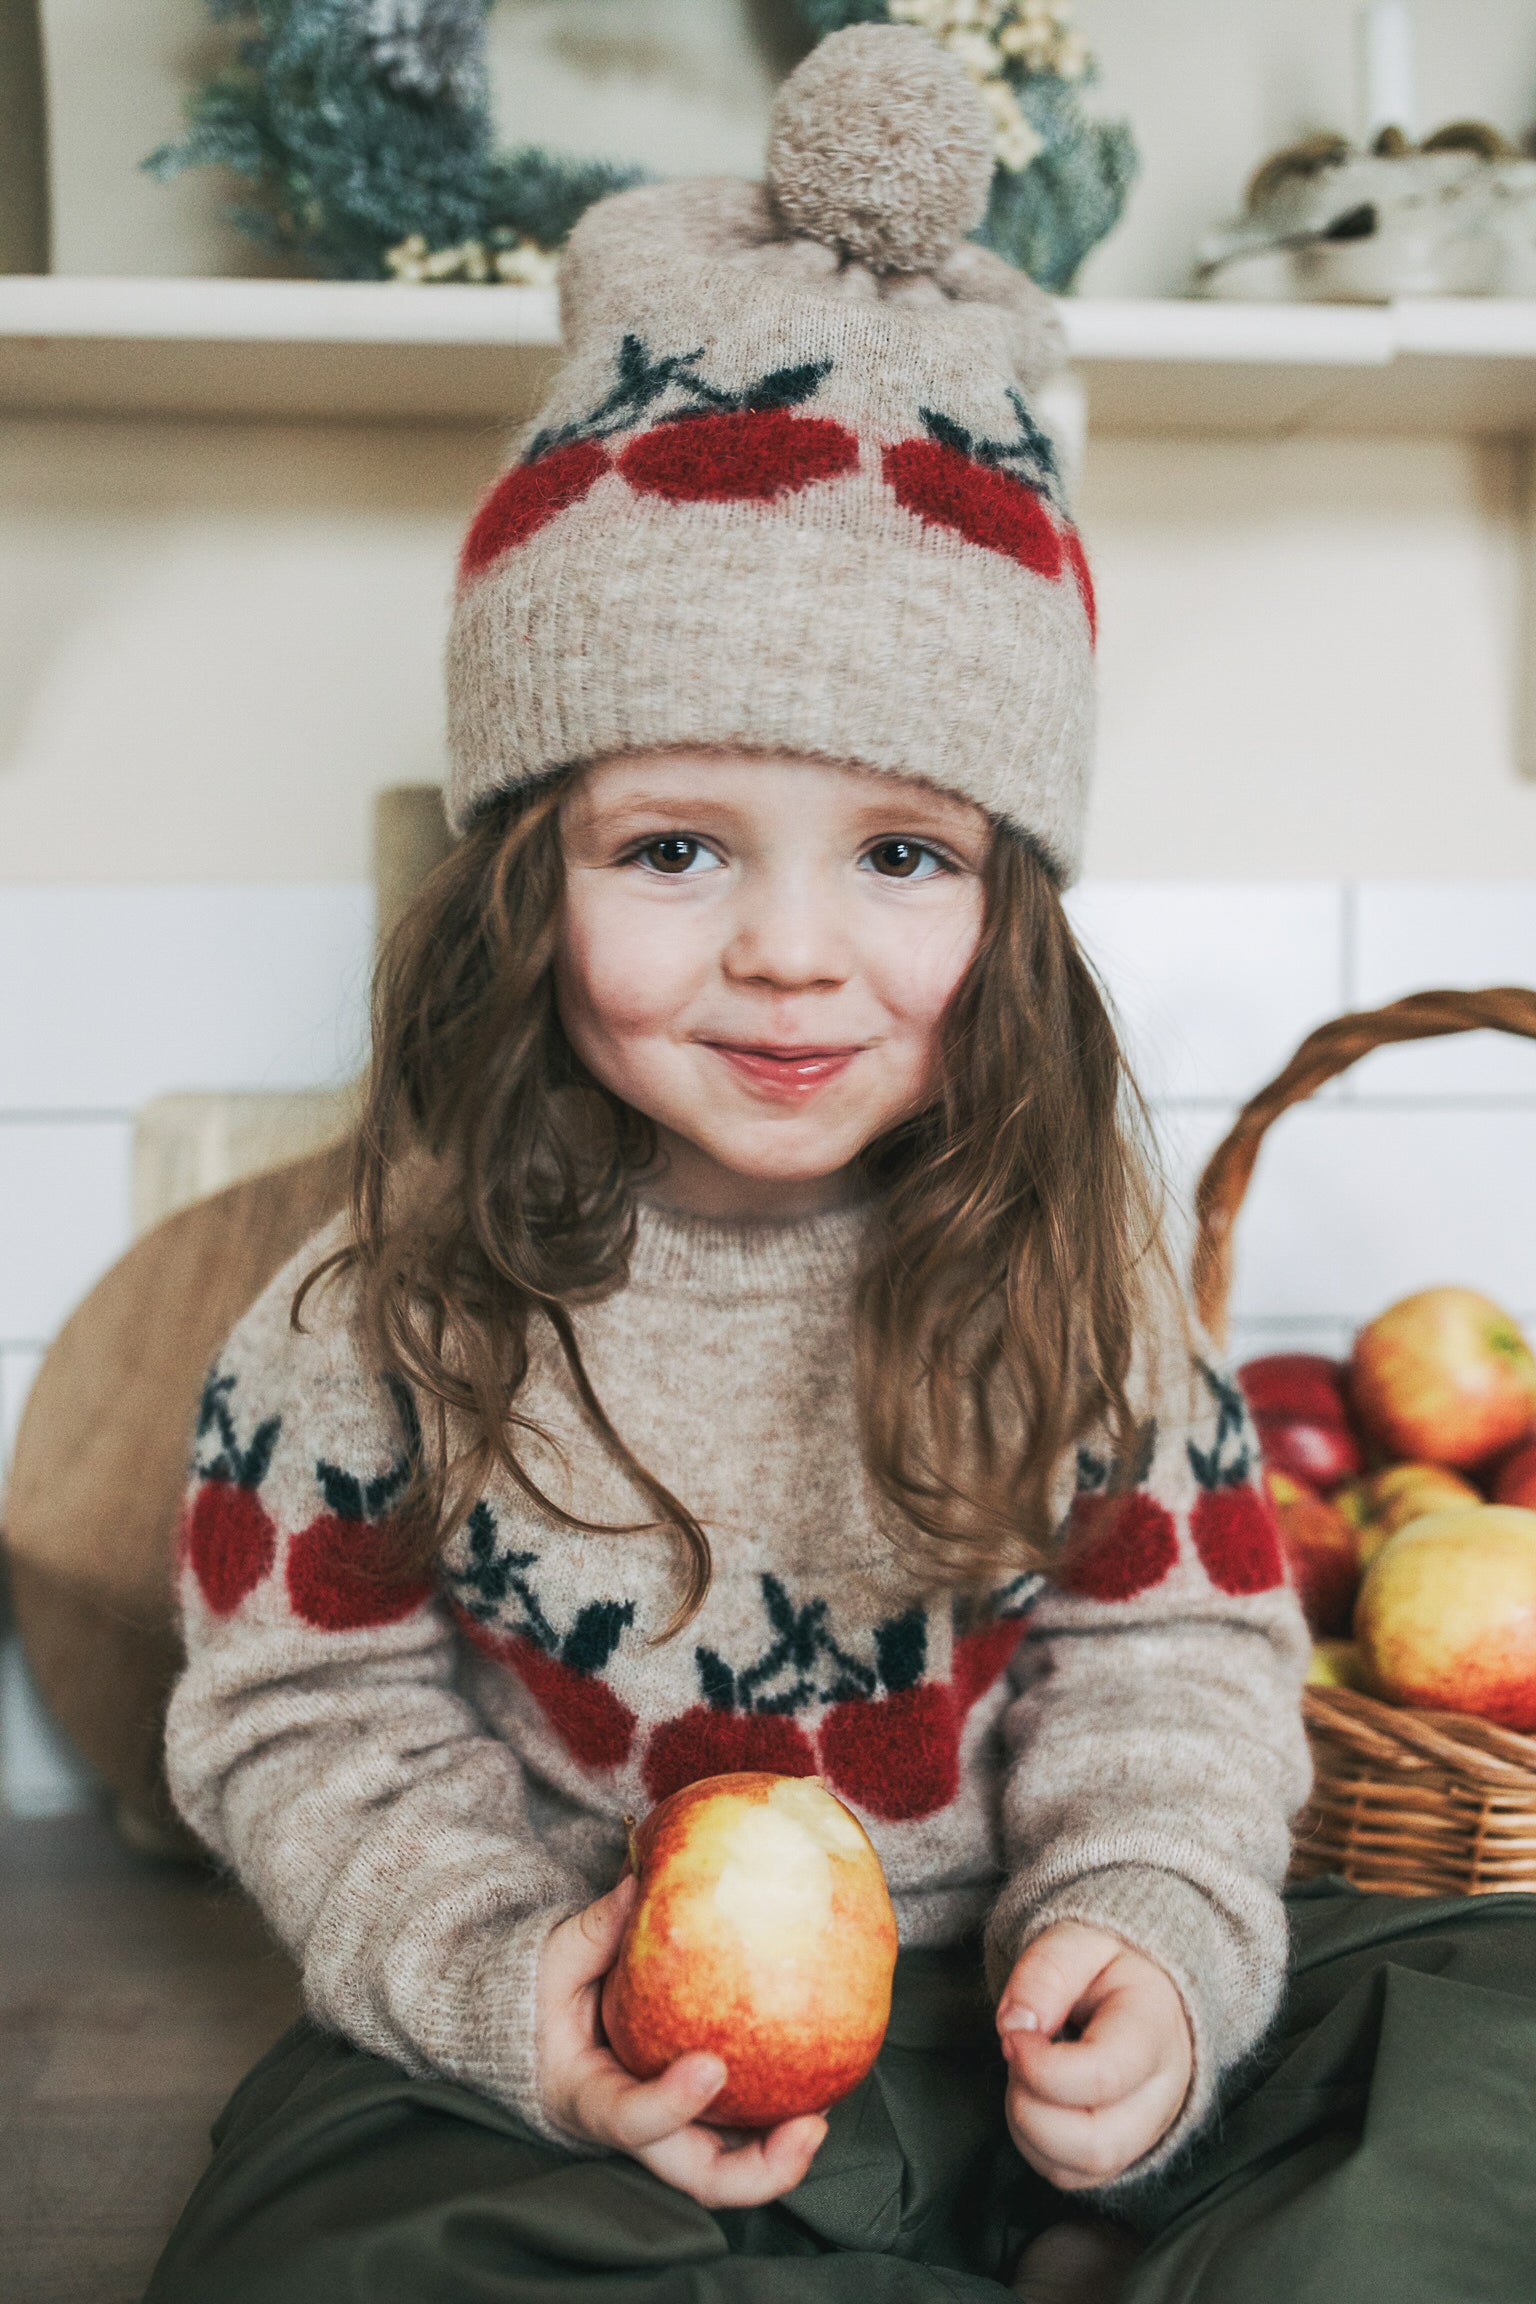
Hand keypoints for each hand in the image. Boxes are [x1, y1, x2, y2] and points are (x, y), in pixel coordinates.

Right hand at [537, 1876, 827, 2207]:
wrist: (534, 2033)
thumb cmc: (540, 1997)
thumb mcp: (555, 1961)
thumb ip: (597, 1930)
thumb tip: (642, 1880)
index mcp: (590, 2096)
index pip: (630, 2120)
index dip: (672, 2105)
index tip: (712, 2065)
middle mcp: (638, 2129)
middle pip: (698, 2177)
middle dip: (760, 2169)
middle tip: (811, 2125)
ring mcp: (671, 2128)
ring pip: (731, 2163)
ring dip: (784, 2148)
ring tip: (828, 2099)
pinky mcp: (694, 2111)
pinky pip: (740, 2123)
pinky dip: (779, 2108)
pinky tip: (818, 2068)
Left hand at [996, 1923, 1192, 2190]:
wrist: (1144, 1988)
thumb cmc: (1109, 1967)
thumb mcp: (1080, 1940)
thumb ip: (1047, 1972)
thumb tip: (1014, 2028)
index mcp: (1156, 2030)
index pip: (1103, 2076)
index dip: (1040, 2066)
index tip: (1012, 2035)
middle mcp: (1163, 2094)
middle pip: (1096, 2145)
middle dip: (1030, 2109)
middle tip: (1016, 2057)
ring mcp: (1145, 2133)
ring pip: (1079, 2170)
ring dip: (1027, 2126)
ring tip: (1026, 2072)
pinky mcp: (1120, 2154)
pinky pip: (1068, 2176)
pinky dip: (1033, 2143)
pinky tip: (1035, 2096)